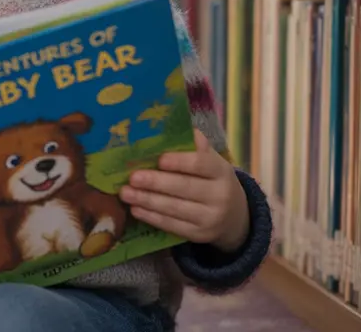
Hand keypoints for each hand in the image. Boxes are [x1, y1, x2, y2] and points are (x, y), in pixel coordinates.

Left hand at [120, 129, 249, 252]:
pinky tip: (136, 209)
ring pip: (175, 208)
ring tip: (125, 193)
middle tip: (132, 177)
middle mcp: (220, 195)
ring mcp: (211, 218)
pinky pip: (173, 226)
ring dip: (147, 201)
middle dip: (155, 183)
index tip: (159, 159)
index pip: (201, 164)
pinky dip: (152, 218)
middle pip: (185, 188)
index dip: (180, 162)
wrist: (234, 216)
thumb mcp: (210, 162)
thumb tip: (167, 126)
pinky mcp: (200, 235)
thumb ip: (193, 146)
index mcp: (221, 171)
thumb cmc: (211, 180)